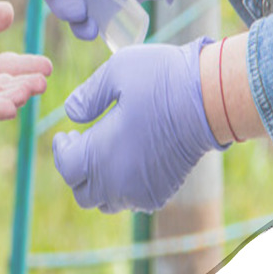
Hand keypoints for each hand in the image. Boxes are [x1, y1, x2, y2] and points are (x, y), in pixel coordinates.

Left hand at [52, 40, 224, 212]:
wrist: (210, 98)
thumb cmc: (162, 79)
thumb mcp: (116, 72)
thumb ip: (87, 96)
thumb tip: (72, 114)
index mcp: (101, 153)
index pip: (66, 167)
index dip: (62, 150)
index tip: (67, 134)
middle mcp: (118, 180)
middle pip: (82, 193)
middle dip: (77, 170)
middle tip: (83, 144)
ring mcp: (141, 190)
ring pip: (107, 202)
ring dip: (99, 183)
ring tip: (105, 154)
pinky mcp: (162, 192)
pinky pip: (132, 201)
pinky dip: (124, 188)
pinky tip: (130, 161)